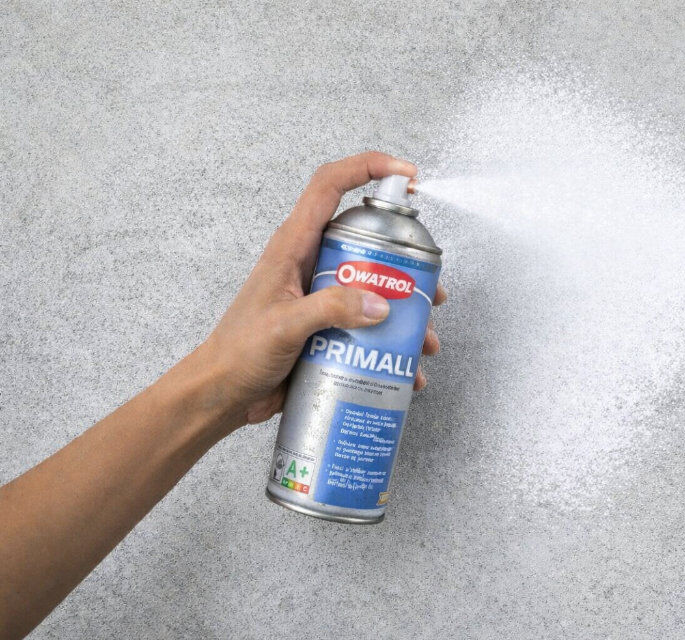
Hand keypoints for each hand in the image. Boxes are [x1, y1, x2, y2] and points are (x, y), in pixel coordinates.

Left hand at [197, 152, 445, 423]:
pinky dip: (392, 344)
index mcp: (294, 247)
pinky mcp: (329, 326)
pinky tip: (406, 370)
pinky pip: (369, 325)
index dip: (368, 168)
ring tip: (424, 337)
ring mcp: (322, 295)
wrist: (223, 394)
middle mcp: (312, 264)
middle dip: (407, 260)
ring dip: (405, 311)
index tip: (407, 176)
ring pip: (375, 287)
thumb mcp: (284, 326)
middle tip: (429, 286)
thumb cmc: (238, 353)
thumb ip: (330, 309)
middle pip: (367, 240)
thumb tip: (379, 304)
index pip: (330, 185)